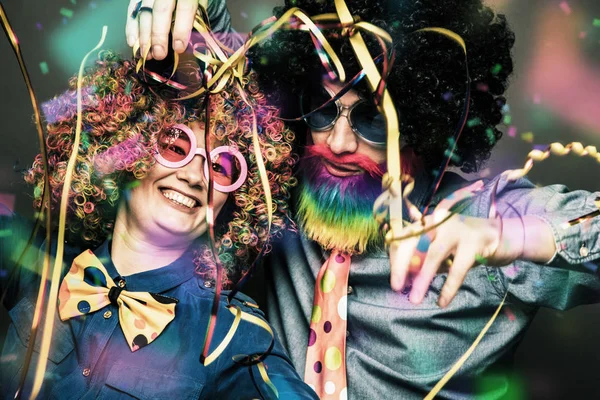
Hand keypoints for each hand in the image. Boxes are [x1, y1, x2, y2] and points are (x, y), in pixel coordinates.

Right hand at [126, 0, 198, 59]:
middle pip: (160, 11)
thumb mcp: (200, 6)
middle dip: (158, 35)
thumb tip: (191, 45)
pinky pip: (132, 10)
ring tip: (146, 53)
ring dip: (144, 35)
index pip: (184, 9)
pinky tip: (133, 43)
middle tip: (159, 54)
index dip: (181, 29)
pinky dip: (131, 27)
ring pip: (144, 11)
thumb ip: (197, 21)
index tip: (179, 48)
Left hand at [388, 181, 524, 307]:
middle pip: (413, 242)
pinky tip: (442, 301)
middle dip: (401, 266)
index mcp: (428, 223)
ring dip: (422, 278)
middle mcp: (439, 222)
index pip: (403, 237)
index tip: (395, 277)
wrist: (503, 236)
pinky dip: (448, 288)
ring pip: (433, 255)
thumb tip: (407, 277)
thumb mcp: (442, 250)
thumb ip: (425, 259)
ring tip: (415, 299)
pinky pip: (457, 269)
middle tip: (396, 287)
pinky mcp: (474, 243)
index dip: (395, 257)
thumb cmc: (466, 245)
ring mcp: (457, 230)